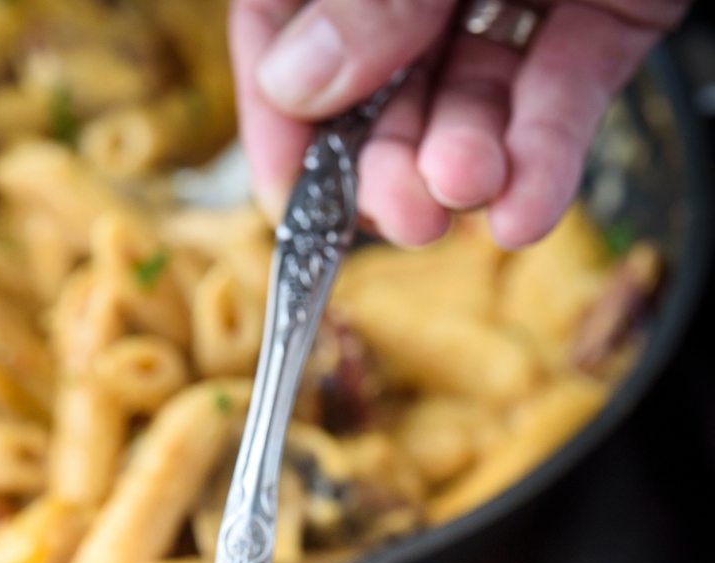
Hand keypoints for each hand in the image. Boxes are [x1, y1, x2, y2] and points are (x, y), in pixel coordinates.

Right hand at [231, 0, 686, 247]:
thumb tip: (297, 82)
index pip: (290, 14)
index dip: (283, 113)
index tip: (292, 198)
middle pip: (382, 72)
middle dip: (388, 156)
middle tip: (400, 216)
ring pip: (475, 91)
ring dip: (467, 161)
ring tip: (471, 194)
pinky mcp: (606, 8)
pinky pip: (565, 89)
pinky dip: (547, 154)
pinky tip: (526, 208)